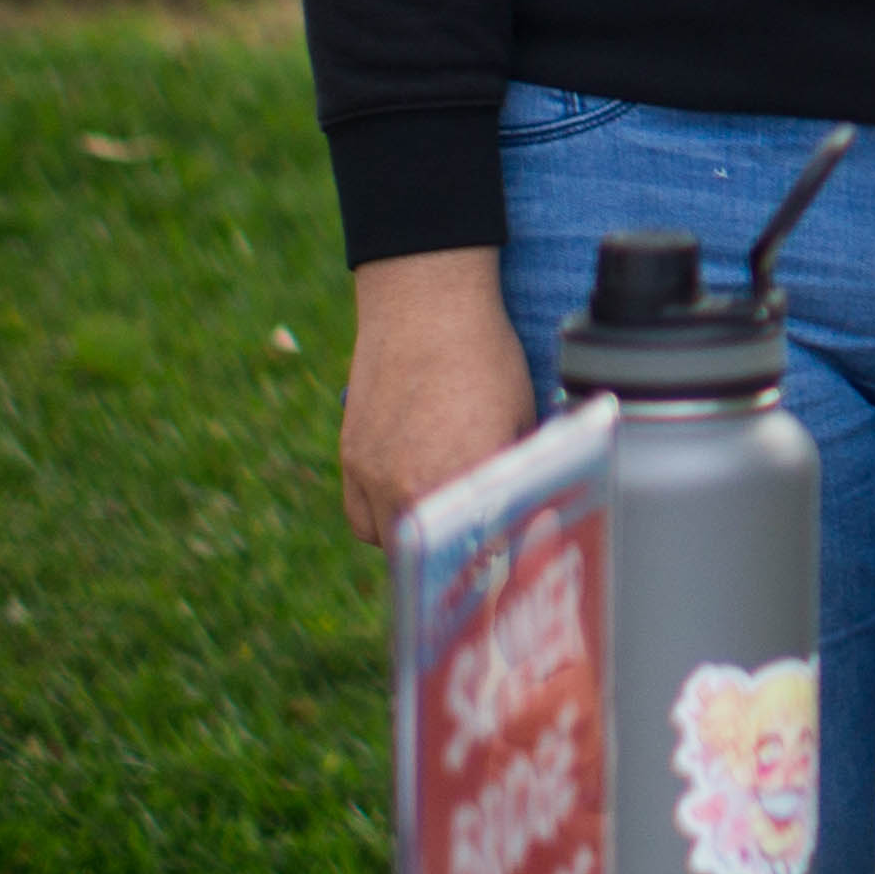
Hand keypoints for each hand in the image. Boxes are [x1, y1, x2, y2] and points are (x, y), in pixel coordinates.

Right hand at [338, 250, 538, 544]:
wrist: (425, 307)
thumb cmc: (486, 356)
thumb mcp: (522, 414)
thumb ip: (513, 470)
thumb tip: (523, 506)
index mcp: (466, 477)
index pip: (481, 548)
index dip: (495, 561)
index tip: (507, 566)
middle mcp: (413, 485)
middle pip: (431, 555)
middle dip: (454, 557)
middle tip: (476, 550)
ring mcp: (374, 475)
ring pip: (390, 541)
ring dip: (415, 543)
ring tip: (442, 526)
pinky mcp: (350, 459)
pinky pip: (361, 515)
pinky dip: (381, 521)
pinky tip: (407, 502)